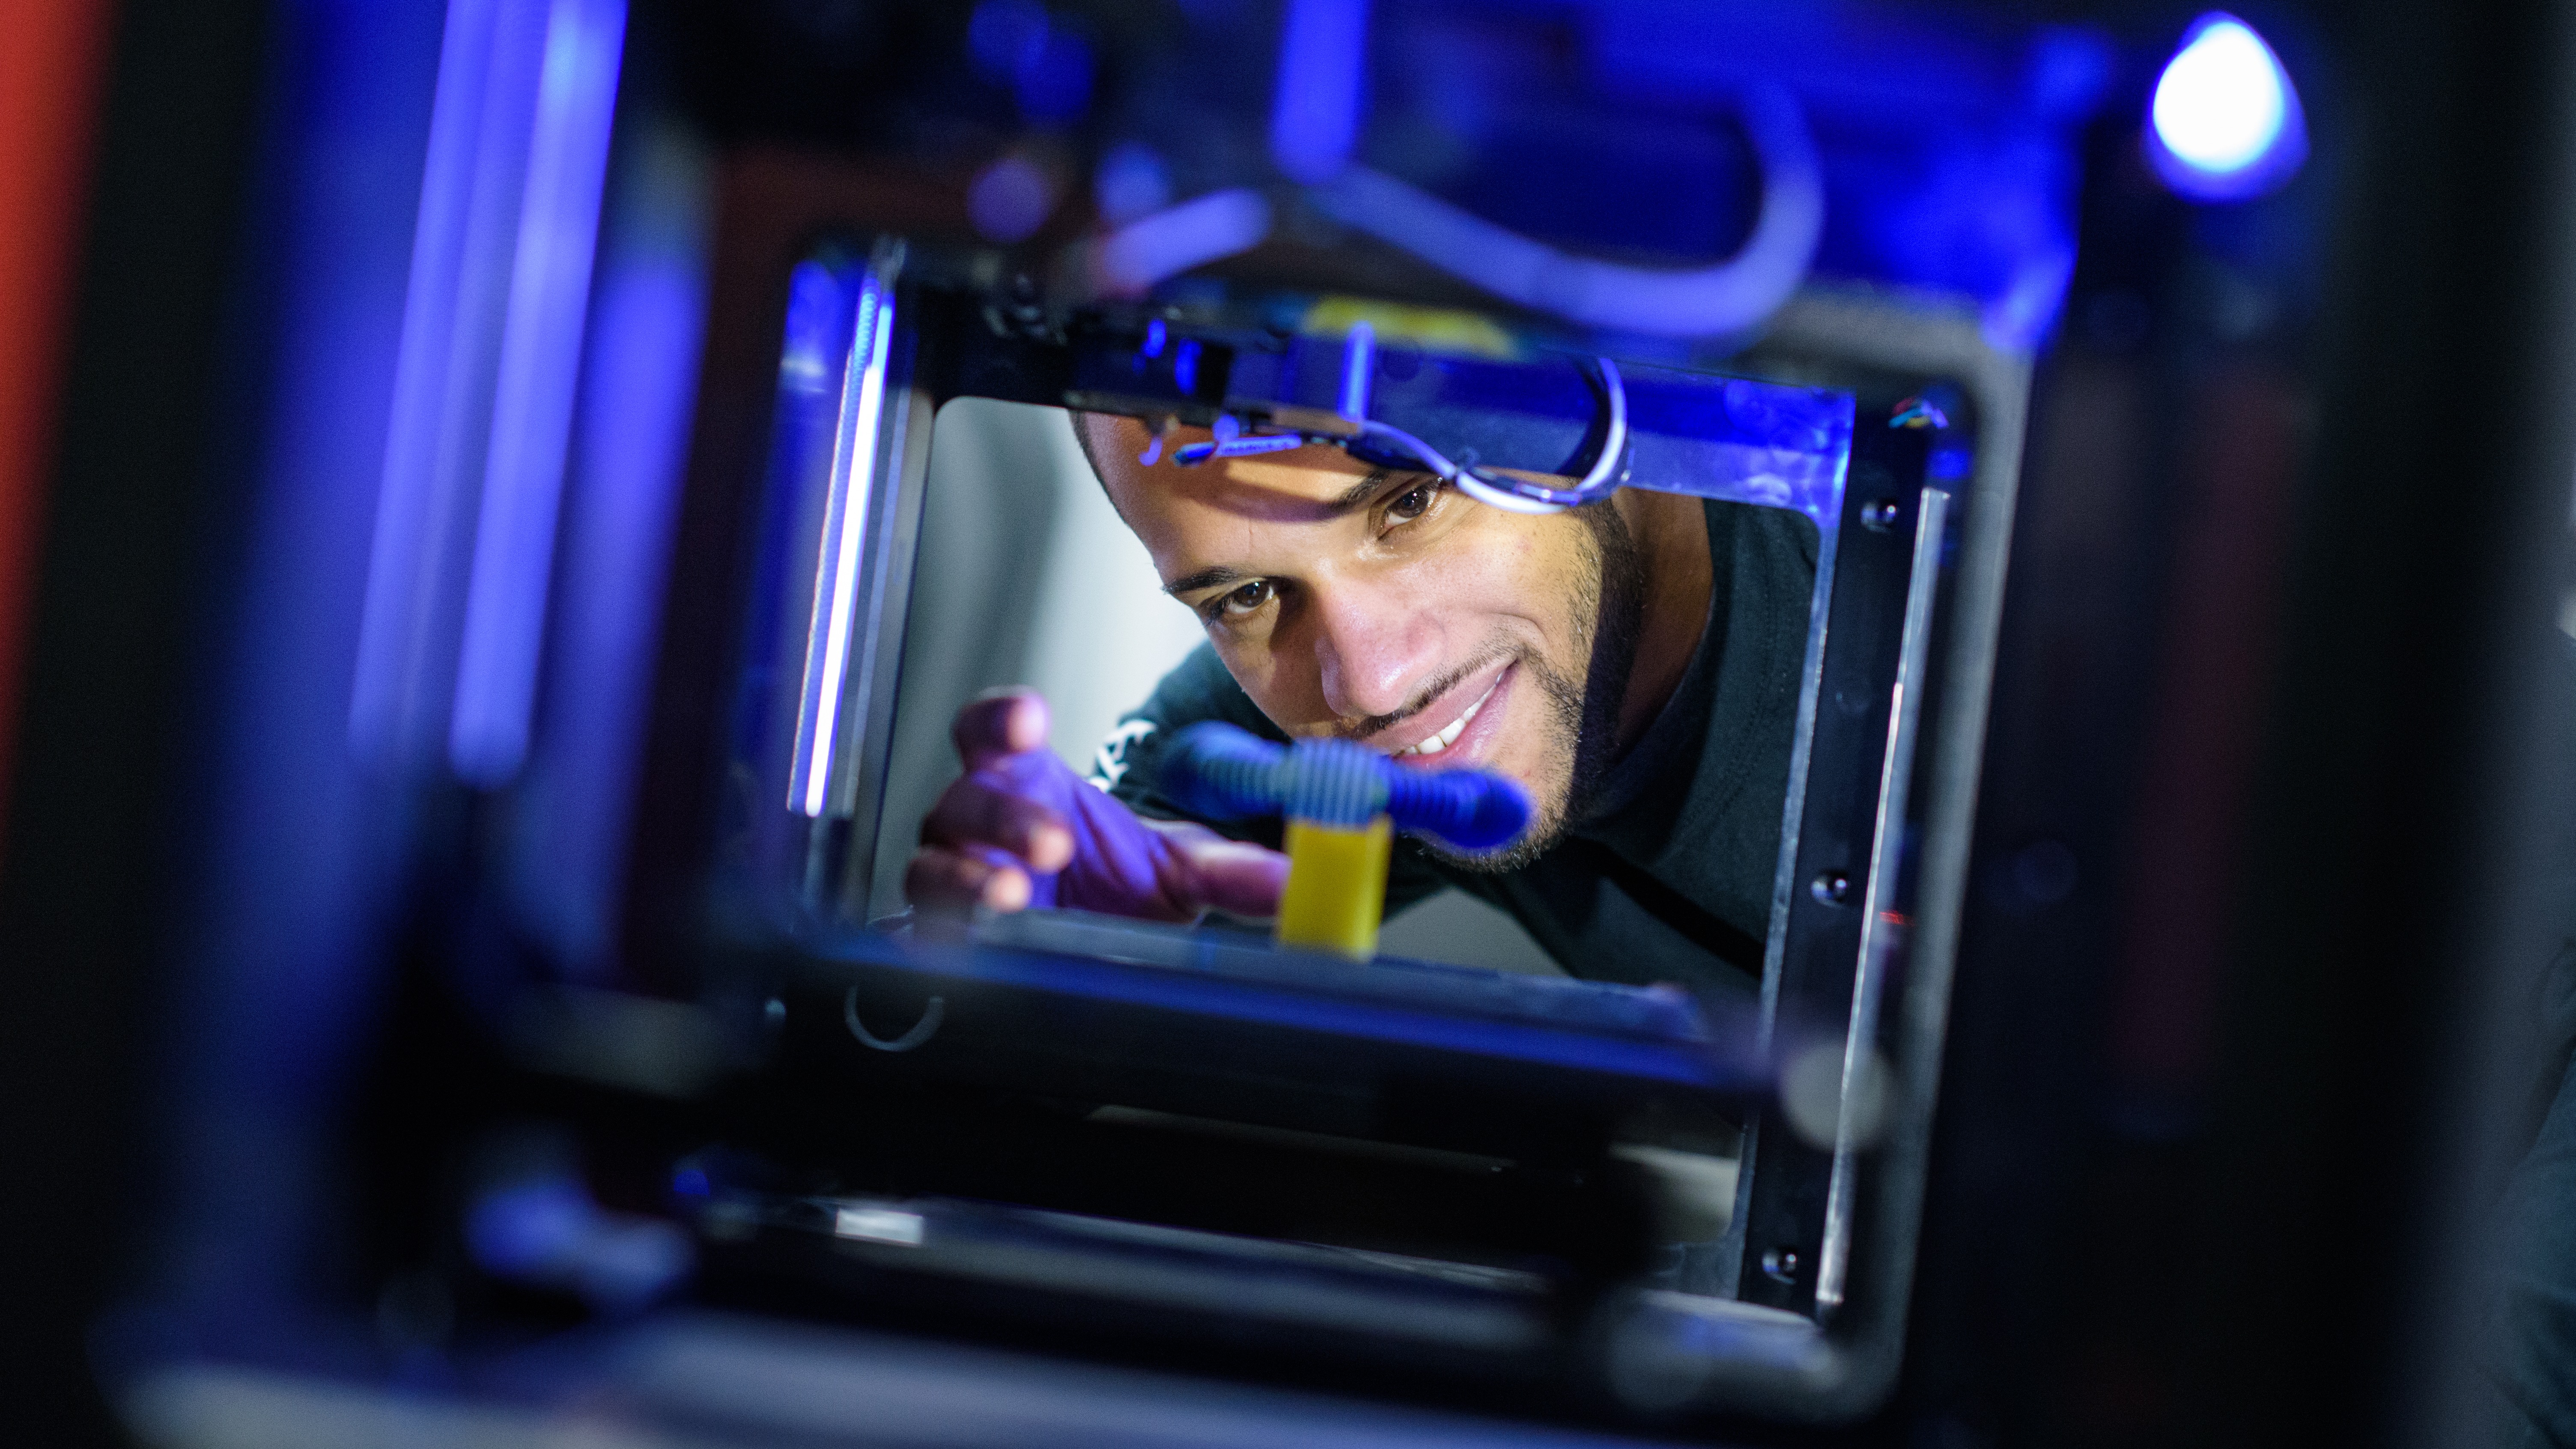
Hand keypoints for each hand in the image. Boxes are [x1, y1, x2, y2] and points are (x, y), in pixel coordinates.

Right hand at [905, 689, 1288, 921]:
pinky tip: (955, 953)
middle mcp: (974, 823)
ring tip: (1013, 896)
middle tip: (1053, 842)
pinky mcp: (942, 936)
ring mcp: (952, 878)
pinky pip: (914, 933)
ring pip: (932, 866)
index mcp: (1022, 781)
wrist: (1090, 942)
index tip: (1030, 723)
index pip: (988, 730)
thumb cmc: (1115, 883)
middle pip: (964, 800)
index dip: (999, 721)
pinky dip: (928, 941)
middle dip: (1004, 817)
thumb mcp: (1178, 870)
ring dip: (968, 880)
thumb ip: (1232, 870)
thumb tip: (1295, 878)